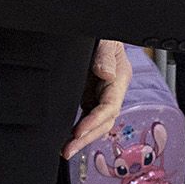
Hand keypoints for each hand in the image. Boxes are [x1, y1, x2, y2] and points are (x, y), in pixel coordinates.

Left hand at [63, 40, 132, 157]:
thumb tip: (106, 74)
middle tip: (68, 150)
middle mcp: (112, 90)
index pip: (110, 106)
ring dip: (82, 139)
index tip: (78, 131)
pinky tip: (66, 139)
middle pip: (105, 121)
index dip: (95, 121)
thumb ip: (105, 55)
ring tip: (65, 151)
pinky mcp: (89, 96)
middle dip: (87, 138)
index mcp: (119, 78)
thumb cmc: (103, 34)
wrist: (97, 32)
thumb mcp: (106, 39)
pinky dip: (78, 131)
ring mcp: (100, 95)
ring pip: (96, 124)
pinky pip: (86, 118)